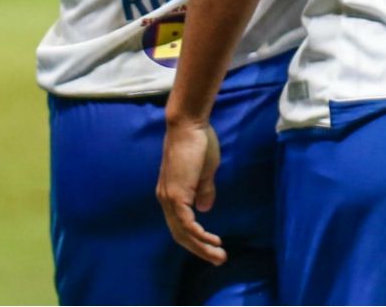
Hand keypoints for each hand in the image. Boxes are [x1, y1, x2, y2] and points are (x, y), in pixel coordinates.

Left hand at [157, 116, 225, 265]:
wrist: (188, 125)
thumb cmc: (198, 143)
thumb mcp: (204, 172)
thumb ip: (203, 190)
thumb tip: (205, 209)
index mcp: (171, 194)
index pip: (180, 225)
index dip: (196, 239)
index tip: (213, 247)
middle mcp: (165, 199)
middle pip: (180, 234)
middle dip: (200, 250)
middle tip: (218, 260)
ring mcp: (169, 198)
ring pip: (183, 233)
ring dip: (201, 247)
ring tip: (219, 256)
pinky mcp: (176, 195)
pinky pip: (187, 224)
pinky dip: (199, 236)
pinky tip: (213, 241)